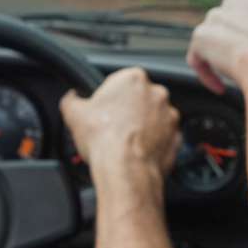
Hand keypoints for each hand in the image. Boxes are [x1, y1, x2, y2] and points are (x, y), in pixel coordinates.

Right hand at [60, 67, 181, 204]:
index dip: (108, 99)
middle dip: (128, 111)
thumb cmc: (104, 139)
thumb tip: (71, 98)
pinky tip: (137, 152)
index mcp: (133, 78)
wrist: (126, 169)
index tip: (102, 113)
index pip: (119, 82)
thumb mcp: (74, 114)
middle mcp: (156, 93)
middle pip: (138, 99)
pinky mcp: (177, 137)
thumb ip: (71, 99)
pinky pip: (164, 137)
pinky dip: (153, 143)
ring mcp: (170, 115)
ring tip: (124, 143)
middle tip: (112, 129)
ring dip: (142, 127)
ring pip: (153, 118)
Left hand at [187, 0, 247, 95]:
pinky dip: (206, 75)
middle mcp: (233, 5)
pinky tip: (220, 87)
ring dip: (215, 60)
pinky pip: (196, 58)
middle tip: (237, 68)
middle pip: (217, 24)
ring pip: (206, 41)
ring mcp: (216, 18)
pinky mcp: (201, 36)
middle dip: (223, 44)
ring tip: (233, 78)